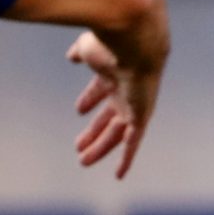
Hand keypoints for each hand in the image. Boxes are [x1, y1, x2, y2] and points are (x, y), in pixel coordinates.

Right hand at [68, 31, 158, 178]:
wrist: (135, 40)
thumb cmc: (109, 40)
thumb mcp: (88, 46)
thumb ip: (81, 51)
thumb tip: (72, 56)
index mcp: (112, 72)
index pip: (100, 91)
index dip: (89, 100)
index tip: (79, 111)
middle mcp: (125, 90)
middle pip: (108, 117)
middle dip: (94, 132)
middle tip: (78, 147)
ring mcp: (134, 104)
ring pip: (117, 133)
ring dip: (100, 147)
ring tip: (82, 161)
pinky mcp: (141, 115)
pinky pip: (134, 142)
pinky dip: (127, 158)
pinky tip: (119, 175)